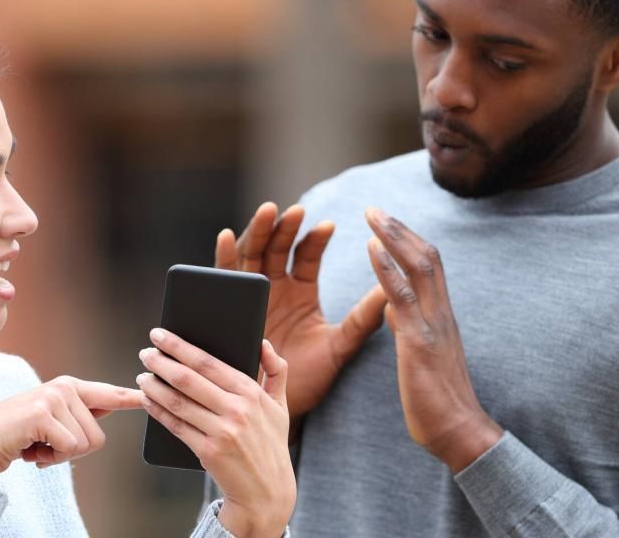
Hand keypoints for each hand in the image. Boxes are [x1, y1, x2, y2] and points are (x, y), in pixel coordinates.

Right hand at [0, 376, 142, 477]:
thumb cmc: (14, 436)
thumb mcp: (51, 422)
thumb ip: (79, 414)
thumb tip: (113, 404)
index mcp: (68, 387)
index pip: (109, 394)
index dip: (131, 399)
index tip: (149, 394)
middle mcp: (64, 387)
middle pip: (98, 436)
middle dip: (71, 451)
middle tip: (43, 444)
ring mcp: (53, 397)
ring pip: (84, 444)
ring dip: (59, 455)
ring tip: (35, 444)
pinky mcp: (43, 413)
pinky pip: (69, 448)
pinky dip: (49, 458)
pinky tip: (30, 448)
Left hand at [138, 328, 293, 537]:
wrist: (267, 490)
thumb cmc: (270, 443)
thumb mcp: (280, 406)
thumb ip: (276, 371)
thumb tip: (263, 342)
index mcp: (251, 392)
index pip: (208, 362)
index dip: (179, 346)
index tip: (160, 335)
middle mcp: (237, 410)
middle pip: (188, 379)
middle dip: (161, 362)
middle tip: (145, 353)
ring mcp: (222, 432)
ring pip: (178, 402)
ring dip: (154, 386)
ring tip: (142, 376)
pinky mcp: (208, 452)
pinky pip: (176, 425)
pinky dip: (158, 411)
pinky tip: (147, 400)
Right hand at [215, 202, 386, 418]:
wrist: (277, 408)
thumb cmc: (309, 379)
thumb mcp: (340, 346)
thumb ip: (363, 318)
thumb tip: (395, 290)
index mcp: (302, 292)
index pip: (308, 255)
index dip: (315, 238)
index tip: (327, 225)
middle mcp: (275, 288)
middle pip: (277, 247)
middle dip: (284, 227)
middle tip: (294, 210)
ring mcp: (250, 295)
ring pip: (252, 254)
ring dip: (258, 231)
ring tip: (268, 212)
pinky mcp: (228, 307)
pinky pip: (223, 276)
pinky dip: (223, 255)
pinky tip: (226, 237)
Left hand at [364, 207, 502, 471]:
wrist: (457, 432)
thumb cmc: (437, 400)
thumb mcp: (421, 355)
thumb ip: (410, 327)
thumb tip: (394, 308)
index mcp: (440, 316)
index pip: (429, 267)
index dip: (409, 241)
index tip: (387, 221)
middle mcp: (441, 313)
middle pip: (426, 257)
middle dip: (399, 229)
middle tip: (374, 207)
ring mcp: (433, 324)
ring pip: (418, 268)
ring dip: (394, 237)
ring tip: (372, 215)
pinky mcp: (420, 341)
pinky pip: (402, 297)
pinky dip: (386, 268)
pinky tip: (370, 248)